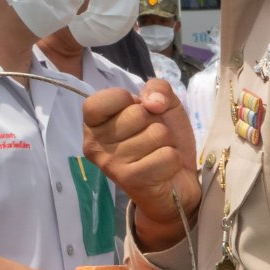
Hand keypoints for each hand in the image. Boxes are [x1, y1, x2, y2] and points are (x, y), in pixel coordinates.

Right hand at [82, 79, 199, 250]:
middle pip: (136, 114)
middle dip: (154, 123)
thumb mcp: (162, 104)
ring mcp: (110, 163)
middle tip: (150, 139)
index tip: (134, 112)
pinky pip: (166, 155)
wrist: (176, 181)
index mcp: (94, 125)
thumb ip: (156, 88)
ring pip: (155, 134)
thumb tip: (153, 103)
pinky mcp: (130, 180)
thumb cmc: (162, 140)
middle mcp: (95, 144)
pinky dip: (173, 160)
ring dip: (166, 143)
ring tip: (157, 154)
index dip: (125, 100)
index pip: (100, 100)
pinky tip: (163, 170)